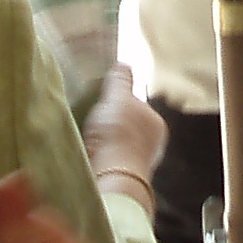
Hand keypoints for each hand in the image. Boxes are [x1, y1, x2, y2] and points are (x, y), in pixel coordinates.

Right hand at [81, 65, 163, 212]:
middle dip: (111, 124)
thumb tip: (124, 64)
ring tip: (85, 138)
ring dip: (103, 142)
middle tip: (91, 119)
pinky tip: (87, 155)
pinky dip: (99, 157)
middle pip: (127, 126)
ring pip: (117, 146)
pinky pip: (109, 161)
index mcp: (156, 123)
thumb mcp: (117, 97)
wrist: (111, 177)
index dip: (118, 101)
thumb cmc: (118, 134)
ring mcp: (138, 164)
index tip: (101, 101)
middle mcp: (152, 144)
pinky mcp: (122, 178)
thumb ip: (121, 80)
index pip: (136, 105)